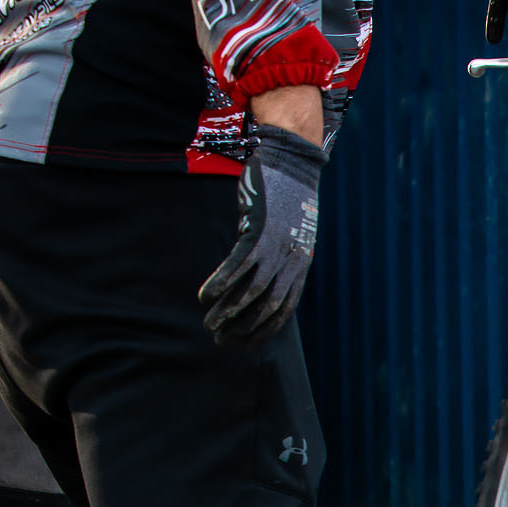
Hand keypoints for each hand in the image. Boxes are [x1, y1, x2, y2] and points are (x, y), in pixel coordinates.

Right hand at [198, 124, 326, 351]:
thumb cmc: (288, 196)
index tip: (247, 344)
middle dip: (243, 326)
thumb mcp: (291, 231)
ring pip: (252, 290)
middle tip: (221, 340)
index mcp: (301, 263)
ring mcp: (277, 247)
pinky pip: (239, 265)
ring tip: (209, 324)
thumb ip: (279, 254)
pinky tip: (206, 295)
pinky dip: (222, 282)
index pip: (285, 307)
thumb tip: (259, 272)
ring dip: (229, 310)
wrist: (292, 162)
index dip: (266, 328)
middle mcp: (292, 260)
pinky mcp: (259, 231)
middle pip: (267, 305)